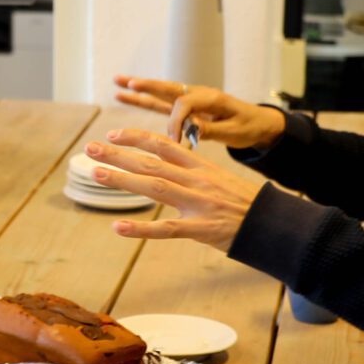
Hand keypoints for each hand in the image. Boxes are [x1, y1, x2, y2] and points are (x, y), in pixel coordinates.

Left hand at [87, 130, 265, 249]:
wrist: (273, 223)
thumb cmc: (243, 202)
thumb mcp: (218, 177)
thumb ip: (191, 171)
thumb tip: (165, 163)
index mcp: (201, 166)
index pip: (163, 144)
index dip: (136, 137)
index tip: (112, 134)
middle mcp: (197, 180)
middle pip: (152, 162)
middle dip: (119, 154)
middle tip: (91, 148)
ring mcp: (199, 204)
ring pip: (155, 187)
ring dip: (124, 180)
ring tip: (97, 175)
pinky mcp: (202, 229)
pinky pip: (168, 229)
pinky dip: (142, 229)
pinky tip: (118, 228)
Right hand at [110, 76, 282, 150]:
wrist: (258, 123)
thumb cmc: (249, 127)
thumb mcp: (235, 132)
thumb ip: (212, 129)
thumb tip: (192, 129)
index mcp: (212, 99)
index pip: (185, 104)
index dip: (176, 121)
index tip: (174, 140)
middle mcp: (198, 94)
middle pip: (169, 88)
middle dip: (148, 86)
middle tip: (128, 83)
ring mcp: (191, 99)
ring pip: (161, 92)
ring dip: (140, 88)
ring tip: (118, 82)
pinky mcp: (186, 107)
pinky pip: (162, 101)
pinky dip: (144, 98)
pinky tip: (125, 94)